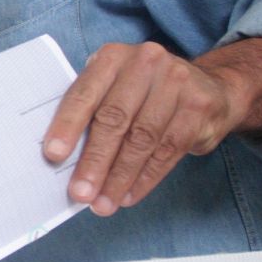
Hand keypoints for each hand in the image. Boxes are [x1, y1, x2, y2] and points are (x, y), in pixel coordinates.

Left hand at [43, 42, 239, 215]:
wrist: (208, 86)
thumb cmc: (144, 93)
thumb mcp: (114, 89)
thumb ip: (91, 113)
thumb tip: (62, 160)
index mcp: (113, 58)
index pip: (85, 94)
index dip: (68, 125)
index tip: (53, 155)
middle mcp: (145, 63)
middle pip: (114, 119)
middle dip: (95, 161)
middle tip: (80, 193)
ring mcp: (176, 82)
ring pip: (142, 138)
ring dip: (119, 177)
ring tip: (103, 203)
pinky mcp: (199, 107)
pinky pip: (168, 150)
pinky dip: (146, 178)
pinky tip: (128, 195)